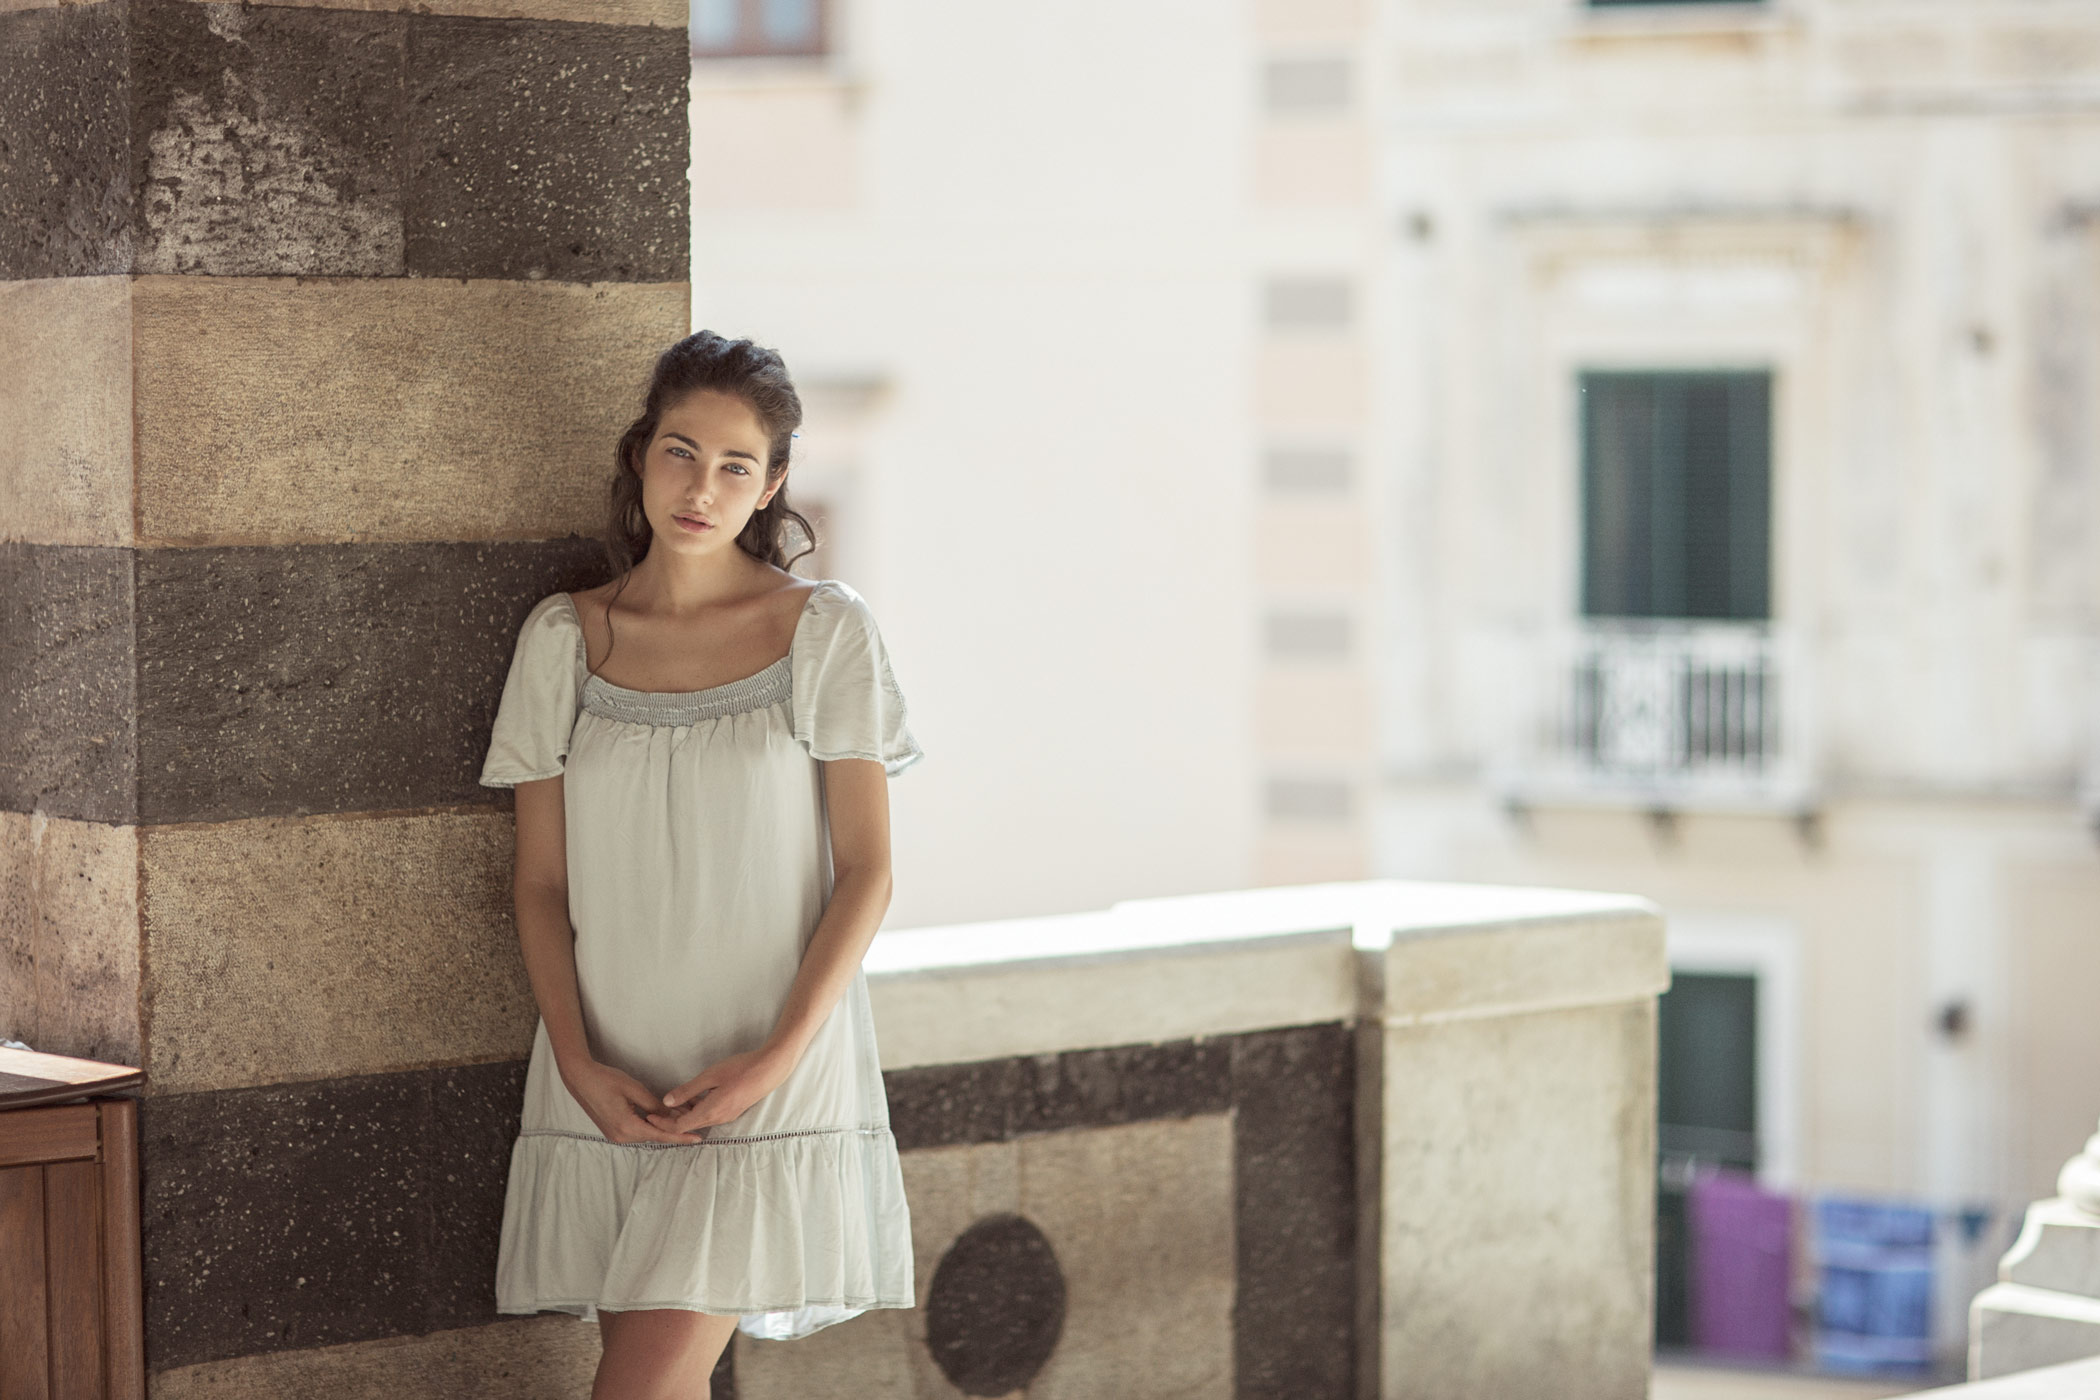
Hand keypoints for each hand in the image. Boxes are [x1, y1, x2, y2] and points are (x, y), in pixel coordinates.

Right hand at [560, 1056, 704, 1144]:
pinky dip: (650, 1126)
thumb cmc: (606, 1079)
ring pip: (646, 1134)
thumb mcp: (634, 1089)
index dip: (680, 1137)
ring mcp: (615, 1135)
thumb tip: (673, 1116)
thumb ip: (654, 1105)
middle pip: (654, 1136)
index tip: (697, 1138)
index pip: (660, 1135)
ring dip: (662, 1128)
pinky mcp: (613, 1130)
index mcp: (626, 1126)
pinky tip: (661, 1119)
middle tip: (694, 1123)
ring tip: (681, 1119)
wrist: (580, 1079)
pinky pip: (637, 1131)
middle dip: (673, 1131)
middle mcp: (620, 1136)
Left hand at [646, 1045, 797, 1136]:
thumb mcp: (710, 1076)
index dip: (663, 1123)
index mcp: (710, 1111)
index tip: (650, 1115)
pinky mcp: (733, 1110)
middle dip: (671, 1120)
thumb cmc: (740, 1069)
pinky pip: (709, 1115)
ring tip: (672, 1103)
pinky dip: (697, 1110)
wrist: (770, 1069)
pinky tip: (693, 1099)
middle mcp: (718, 1118)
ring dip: (684, 1115)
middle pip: (688, 1126)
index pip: (680, 1126)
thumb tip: (667, 1102)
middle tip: (656, 1109)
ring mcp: (727, 1116)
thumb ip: (688, 1090)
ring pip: (699, 1120)